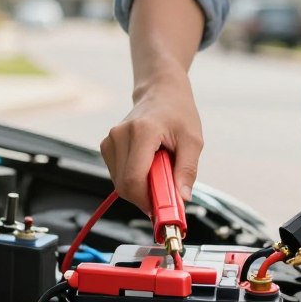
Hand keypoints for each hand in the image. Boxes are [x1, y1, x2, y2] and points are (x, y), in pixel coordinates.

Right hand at [100, 75, 202, 213]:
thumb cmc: (178, 113)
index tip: (164, 209)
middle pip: (125, 185)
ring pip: (120, 183)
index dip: (147, 201)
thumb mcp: (193, 140)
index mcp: (141, 131)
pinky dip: (134, 180)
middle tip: (167, 194)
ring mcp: (110, 140)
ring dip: (140, 189)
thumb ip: (187, 170)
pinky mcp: (107, 146)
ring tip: (160, 172)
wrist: (160, 92)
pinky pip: (118, 175)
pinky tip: (148, 167)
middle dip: (146, 197)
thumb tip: (182, 199)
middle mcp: (120, 135)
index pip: (134, 179)